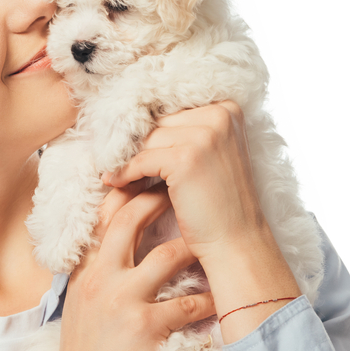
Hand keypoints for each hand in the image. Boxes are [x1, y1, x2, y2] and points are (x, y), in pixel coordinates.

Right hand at [37, 179, 215, 350]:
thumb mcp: (79, 304)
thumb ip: (93, 271)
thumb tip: (113, 241)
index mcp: (84, 272)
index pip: (102, 218)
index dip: (126, 192)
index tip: (147, 176)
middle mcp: (101, 279)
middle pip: (129, 221)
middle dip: (158, 199)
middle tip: (182, 189)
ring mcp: (124, 302)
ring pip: (166, 256)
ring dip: (191, 247)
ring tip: (206, 240)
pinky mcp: (147, 328)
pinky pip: (188, 303)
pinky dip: (206, 298)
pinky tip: (216, 295)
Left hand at [102, 100, 263, 261]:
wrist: (236, 242)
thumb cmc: (220, 202)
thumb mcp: (212, 154)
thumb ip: (187, 131)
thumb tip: (136, 118)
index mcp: (227, 109)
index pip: (172, 108)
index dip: (149, 126)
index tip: (127, 141)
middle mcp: (219, 115)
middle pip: (158, 121)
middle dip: (136, 142)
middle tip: (112, 158)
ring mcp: (204, 136)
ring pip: (146, 139)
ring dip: (127, 158)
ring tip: (113, 171)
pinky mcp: (184, 158)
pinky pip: (140, 160)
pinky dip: (124, 172)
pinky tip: (114, 182)